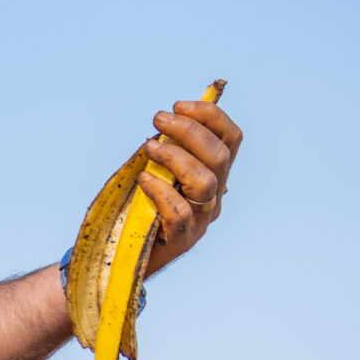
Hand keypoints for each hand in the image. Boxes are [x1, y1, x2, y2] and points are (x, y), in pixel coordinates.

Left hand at [139, 96, 243, 273]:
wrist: (128, 256)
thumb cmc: (141, 206)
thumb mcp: (158, 170)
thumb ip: (166, 149)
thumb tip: (165, 119)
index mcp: (215, 174)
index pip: (230, 139)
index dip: (211, 116)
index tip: (179, 104)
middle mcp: (215, 195)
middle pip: (220, 156)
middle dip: (189, 130)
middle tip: (158, 118)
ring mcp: (202, 219)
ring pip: (205, 182)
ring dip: (176, 157)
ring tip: (149, 147)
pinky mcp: (182, 240)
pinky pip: (180, 214)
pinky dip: (162, 192)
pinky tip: (144, 180)